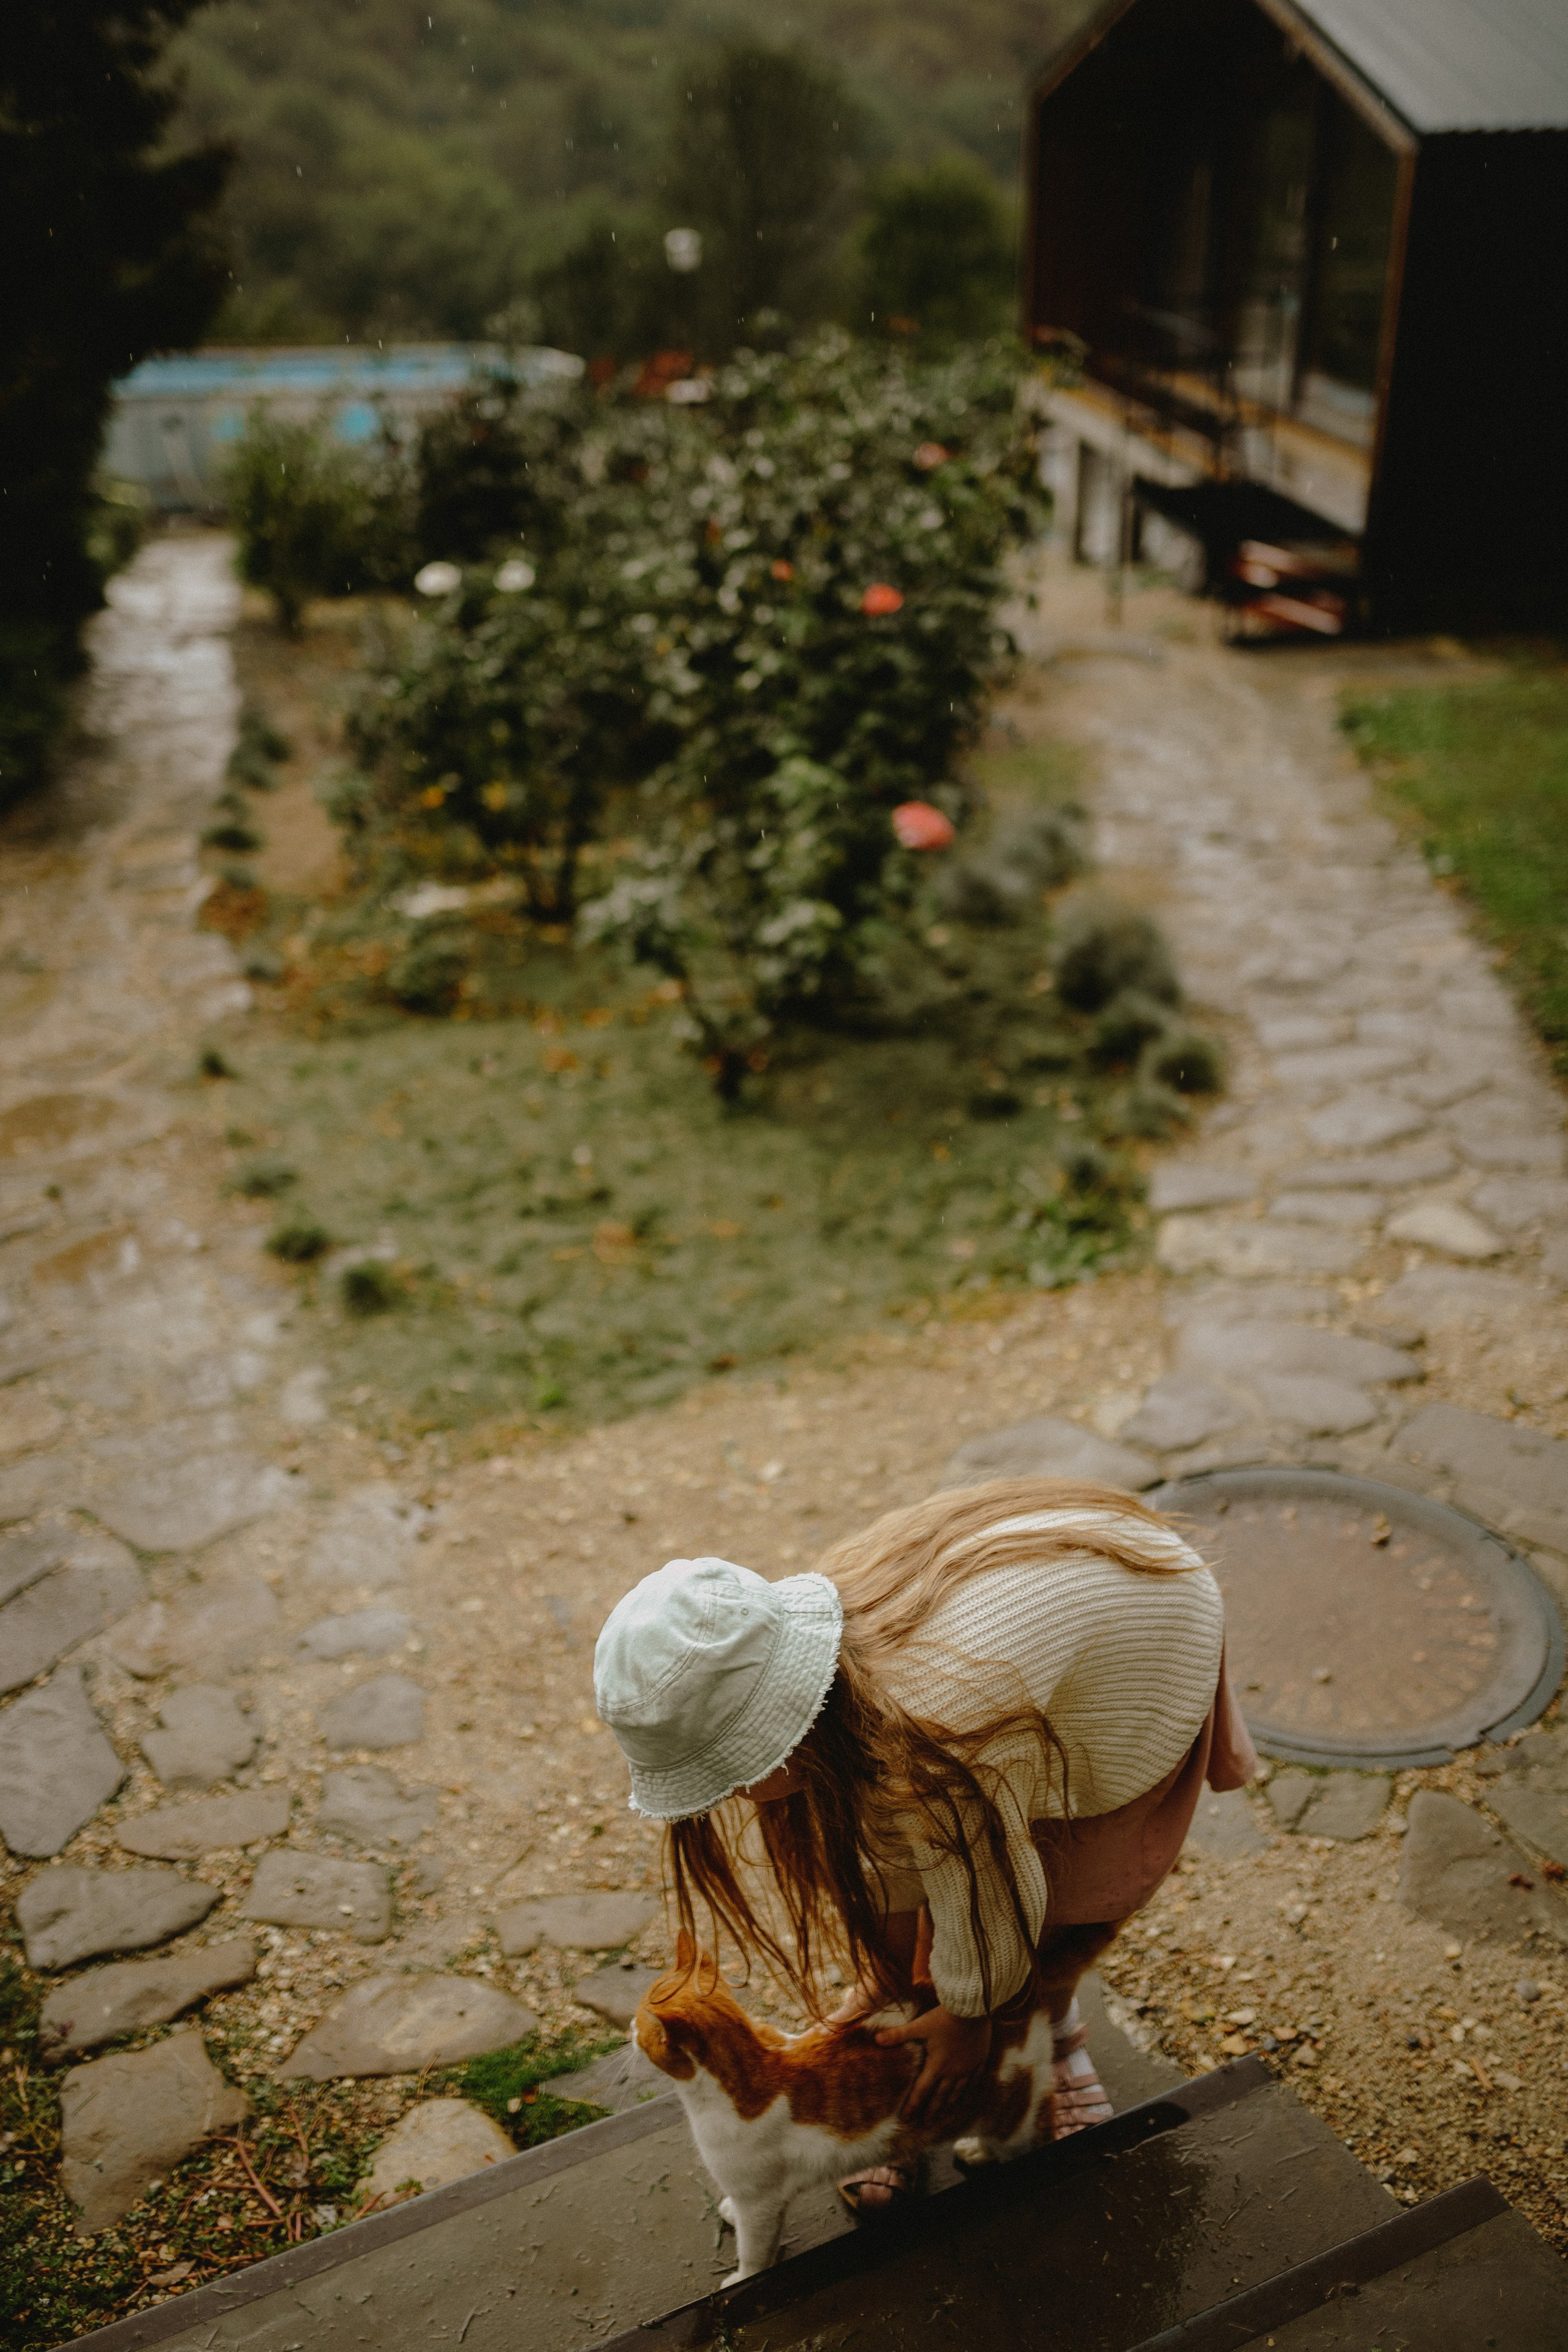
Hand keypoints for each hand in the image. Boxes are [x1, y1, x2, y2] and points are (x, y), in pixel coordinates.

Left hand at [874, 2005, 991, 2129]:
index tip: (906, 2119)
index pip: (921, 2090)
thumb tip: (876, 2040)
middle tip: (926, 2125)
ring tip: (944, 2116)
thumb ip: (899, 2035)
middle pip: (940, 2097)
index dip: (913, 2105)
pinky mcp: (980, 2060)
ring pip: (958, 2093)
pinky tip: (967, 2099)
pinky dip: (969, 2093)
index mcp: (937, 2065)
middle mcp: (953, 2071)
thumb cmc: (944, 2016)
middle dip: (932, 2112)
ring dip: (949, 2106)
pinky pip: (975, 2082)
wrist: (973, 2007)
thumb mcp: (920, 2025)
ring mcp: (968, 2068)